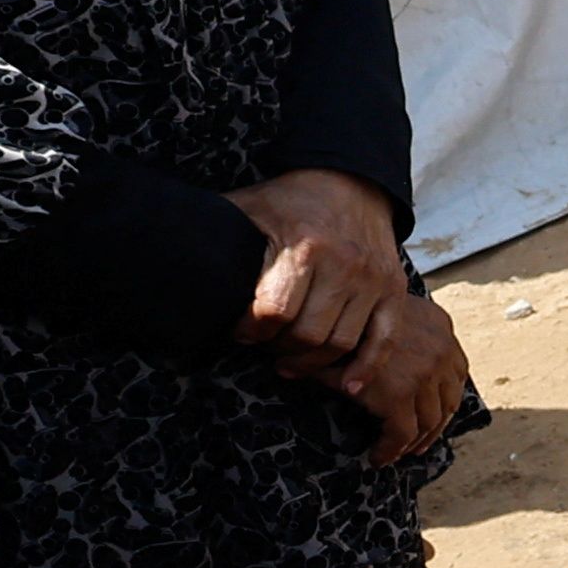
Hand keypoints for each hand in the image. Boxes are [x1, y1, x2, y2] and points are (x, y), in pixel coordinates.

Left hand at [229, 167, 407, 377]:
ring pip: (340, 344)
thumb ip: (220, 232)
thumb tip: (173, 251)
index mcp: (305, 246)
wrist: (351, 181)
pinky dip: (366, 368)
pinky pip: (384, 341)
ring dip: (310, 362)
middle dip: (278, 348)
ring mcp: (373, 280)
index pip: (274, 312)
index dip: (250, 330)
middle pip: (307, 335)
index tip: (240, 331)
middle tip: (264, 344)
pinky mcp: (394, 290)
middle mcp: (345, 265)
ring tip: (290, 360)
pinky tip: (349, 386)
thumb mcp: (251, 207)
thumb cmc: (291, 200)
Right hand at [331, 283, 473, 465]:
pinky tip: (378, 456)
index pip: (456, 371)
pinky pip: (401, 435)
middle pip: (449, 400)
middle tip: (419, 441)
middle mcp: (440, 349)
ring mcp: (423, 374)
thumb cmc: (347, 309)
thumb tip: (396, 363)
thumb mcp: (384, 310)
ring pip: (429, 422)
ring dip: (416, 441)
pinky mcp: (398, 396)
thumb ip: (399, 332)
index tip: (436, 412)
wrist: (328, 308)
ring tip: (399, 451)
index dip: (446, 397)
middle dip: (435, 426)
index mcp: (439, 325)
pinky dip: (391, 450)